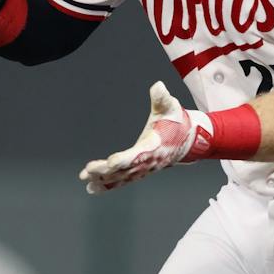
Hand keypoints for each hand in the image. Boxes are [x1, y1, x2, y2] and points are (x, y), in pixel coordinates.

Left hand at [79, 83, 212, 194]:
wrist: (187, 140)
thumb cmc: (176, 122)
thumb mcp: (171, 108)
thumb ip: (162, 98)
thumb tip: (158, 86)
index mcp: (154, 146)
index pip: (138, 155)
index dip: (125, 159)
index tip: (111, 161)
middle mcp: (148, 162)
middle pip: (125, 169)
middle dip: (106, 171)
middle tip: (89, 170)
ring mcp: (144, 169)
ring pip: (122, 177)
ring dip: (103, 180)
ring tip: (86, 179)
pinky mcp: (139, 171)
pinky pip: (122, 181)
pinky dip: (108, 185)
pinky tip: (92, 187)